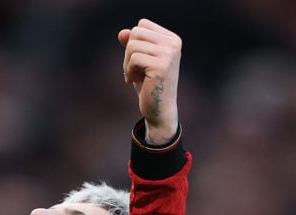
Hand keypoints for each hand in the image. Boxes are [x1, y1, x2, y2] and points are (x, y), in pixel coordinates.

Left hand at [118, 20, 180, 145]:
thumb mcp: (139, 61)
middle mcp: (174, 43)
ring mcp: (169, 54)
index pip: (142, 25)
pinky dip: (128, 71)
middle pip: (136, 32)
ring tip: (134, 76)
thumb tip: (122, 33)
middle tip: (132, 70)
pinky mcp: (161, 66)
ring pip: (133, 45)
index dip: (133, 42)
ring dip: (127, 63)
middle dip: (128, 52)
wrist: (159, 110)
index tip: (137, 60)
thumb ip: (132, 45)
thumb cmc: (148, 85)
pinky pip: (133, 59)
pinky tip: (133, 82)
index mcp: (172, 39)